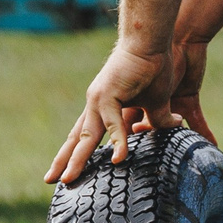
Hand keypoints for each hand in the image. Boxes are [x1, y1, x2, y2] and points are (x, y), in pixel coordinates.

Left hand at [46, 39, 201, 185]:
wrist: (151, 40)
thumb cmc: (154, 66)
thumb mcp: (157, 101)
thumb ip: (157, 118)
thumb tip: (173, 128)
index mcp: (104, 106)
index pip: (85, 134)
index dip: (75, 153)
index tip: (64, 171)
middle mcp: (97, 104)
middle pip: (78, 138)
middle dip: (65, 161)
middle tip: (50, 182)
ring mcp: (100, 99)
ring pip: (87, 136)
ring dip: (78, 159)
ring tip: (69, 179)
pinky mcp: (110, 93)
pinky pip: (113, 122)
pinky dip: (117, 141)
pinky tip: (119, 158)